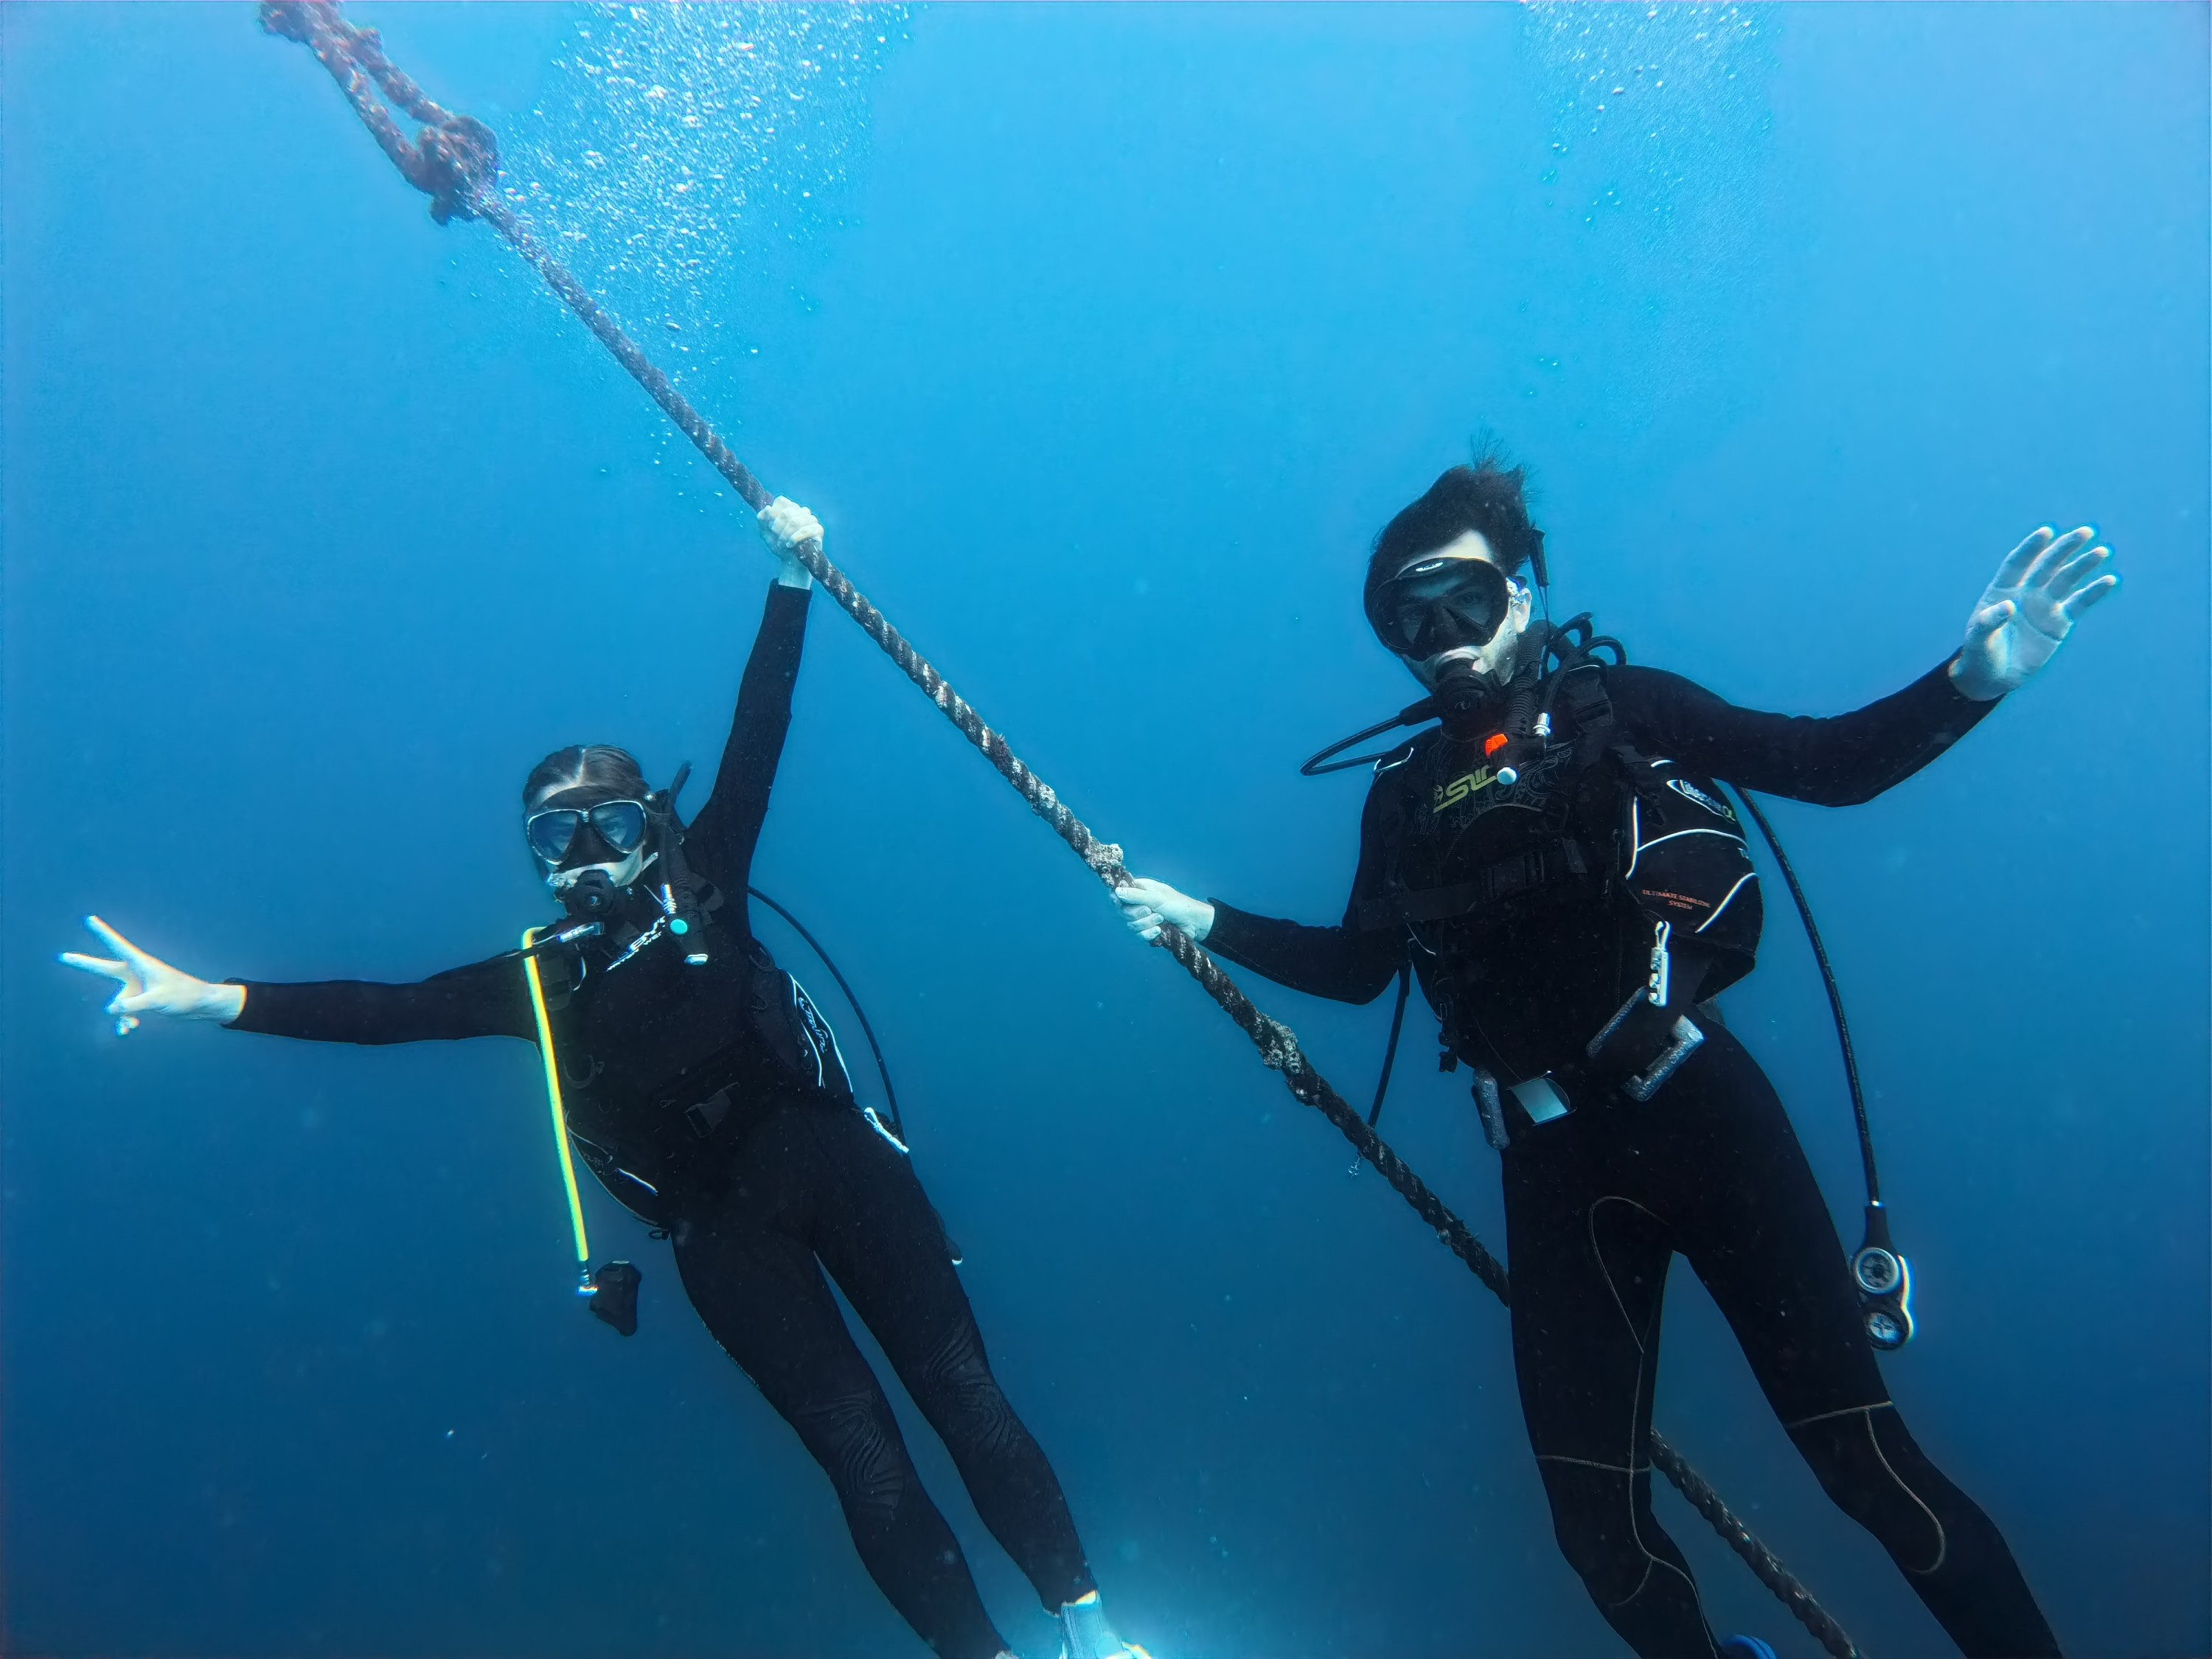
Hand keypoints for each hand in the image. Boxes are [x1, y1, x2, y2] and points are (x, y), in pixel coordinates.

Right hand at [59, 916, 243, 1033]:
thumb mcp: (158, 1000)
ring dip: (121, 1015)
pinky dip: (125, 1022)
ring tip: (132, 1024)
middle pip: (103, 969)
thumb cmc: (183, 995)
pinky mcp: (141, 1002)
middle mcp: (135, 975)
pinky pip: (124, 1013)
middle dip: (84, 964)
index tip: (90, 919)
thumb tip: (110, 1010)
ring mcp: (136, 988)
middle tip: (63, 956)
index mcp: (141, 964)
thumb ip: (133, 1004)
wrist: (200, 1005)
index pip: (118, 945)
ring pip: (115, 1002)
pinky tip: (130, 1030)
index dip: (103, 932)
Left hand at [756, 496, 819, 590]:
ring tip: (782, 544)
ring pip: (795, 521)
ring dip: (785, 535)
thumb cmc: (779, 545)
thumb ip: (762, 519)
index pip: (781, 501)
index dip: (773, 515)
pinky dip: (794, 538)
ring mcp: (811, 519)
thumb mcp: (765, 532)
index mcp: (790, 507)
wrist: (790, 562)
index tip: (770, 528)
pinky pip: (805, 530)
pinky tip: (790, 545)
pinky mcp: (818, 529)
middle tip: (776, 539)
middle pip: (787, 512)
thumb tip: (767, 508)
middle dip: (778, 528)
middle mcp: (802, 511)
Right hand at [1113, 877, 1213, 943]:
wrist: (1194, 923)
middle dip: (1137, 914)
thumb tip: (1116, 892)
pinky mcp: (1148, 930)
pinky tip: (1159, 931)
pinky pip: (1139, 935)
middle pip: (1123, 911)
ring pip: (1131, 925)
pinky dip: (1148, 934)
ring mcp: (1143, 918)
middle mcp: (1139, 903)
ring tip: (1161, 919)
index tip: (1119, 903)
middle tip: (1150, 910)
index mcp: (1140, 889)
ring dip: (1146, 923)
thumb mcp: (1156, 898)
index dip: (1117, 899)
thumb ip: (1135, 896)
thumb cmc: (1177, 905)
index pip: (1119, 893)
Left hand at [1949, 525, 2115, 700]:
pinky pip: (2079, 603)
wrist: (1994, 676)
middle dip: (2064, 549)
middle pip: (2047, 566)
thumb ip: (1988, 622)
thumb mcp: (1978, 640)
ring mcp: (2043, 606)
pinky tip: (2109, 580)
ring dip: (2083, 565)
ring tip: (2102, 551)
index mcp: (2001, 591)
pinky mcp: (2059, 622)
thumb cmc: (1980, 654)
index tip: (2046, 532)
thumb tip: (2009, 606)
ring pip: (2066, 580)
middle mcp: (2025, 593)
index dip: (2031, 548)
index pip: (2017, 564)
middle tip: (2085, 532)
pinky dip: (2093, 592)